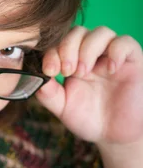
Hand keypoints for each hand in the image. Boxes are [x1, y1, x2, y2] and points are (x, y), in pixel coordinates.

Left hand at [35, 25, 142, 145]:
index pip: (60, 43)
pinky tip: (109, 69)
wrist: (115, 135)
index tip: (50, 71)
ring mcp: (112, 56)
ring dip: (88, 49)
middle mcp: (92, 54)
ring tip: (85, 72)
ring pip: (101, 32)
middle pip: (78, 32)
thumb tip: (34, 76)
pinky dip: (115, 51)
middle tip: (67, 71)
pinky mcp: (132, 60)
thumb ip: (48, 92)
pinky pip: (125, 42)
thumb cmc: (89, 119)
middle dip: (68, 48)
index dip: (52, 52)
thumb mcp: (63, 107)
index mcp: (73, 61)